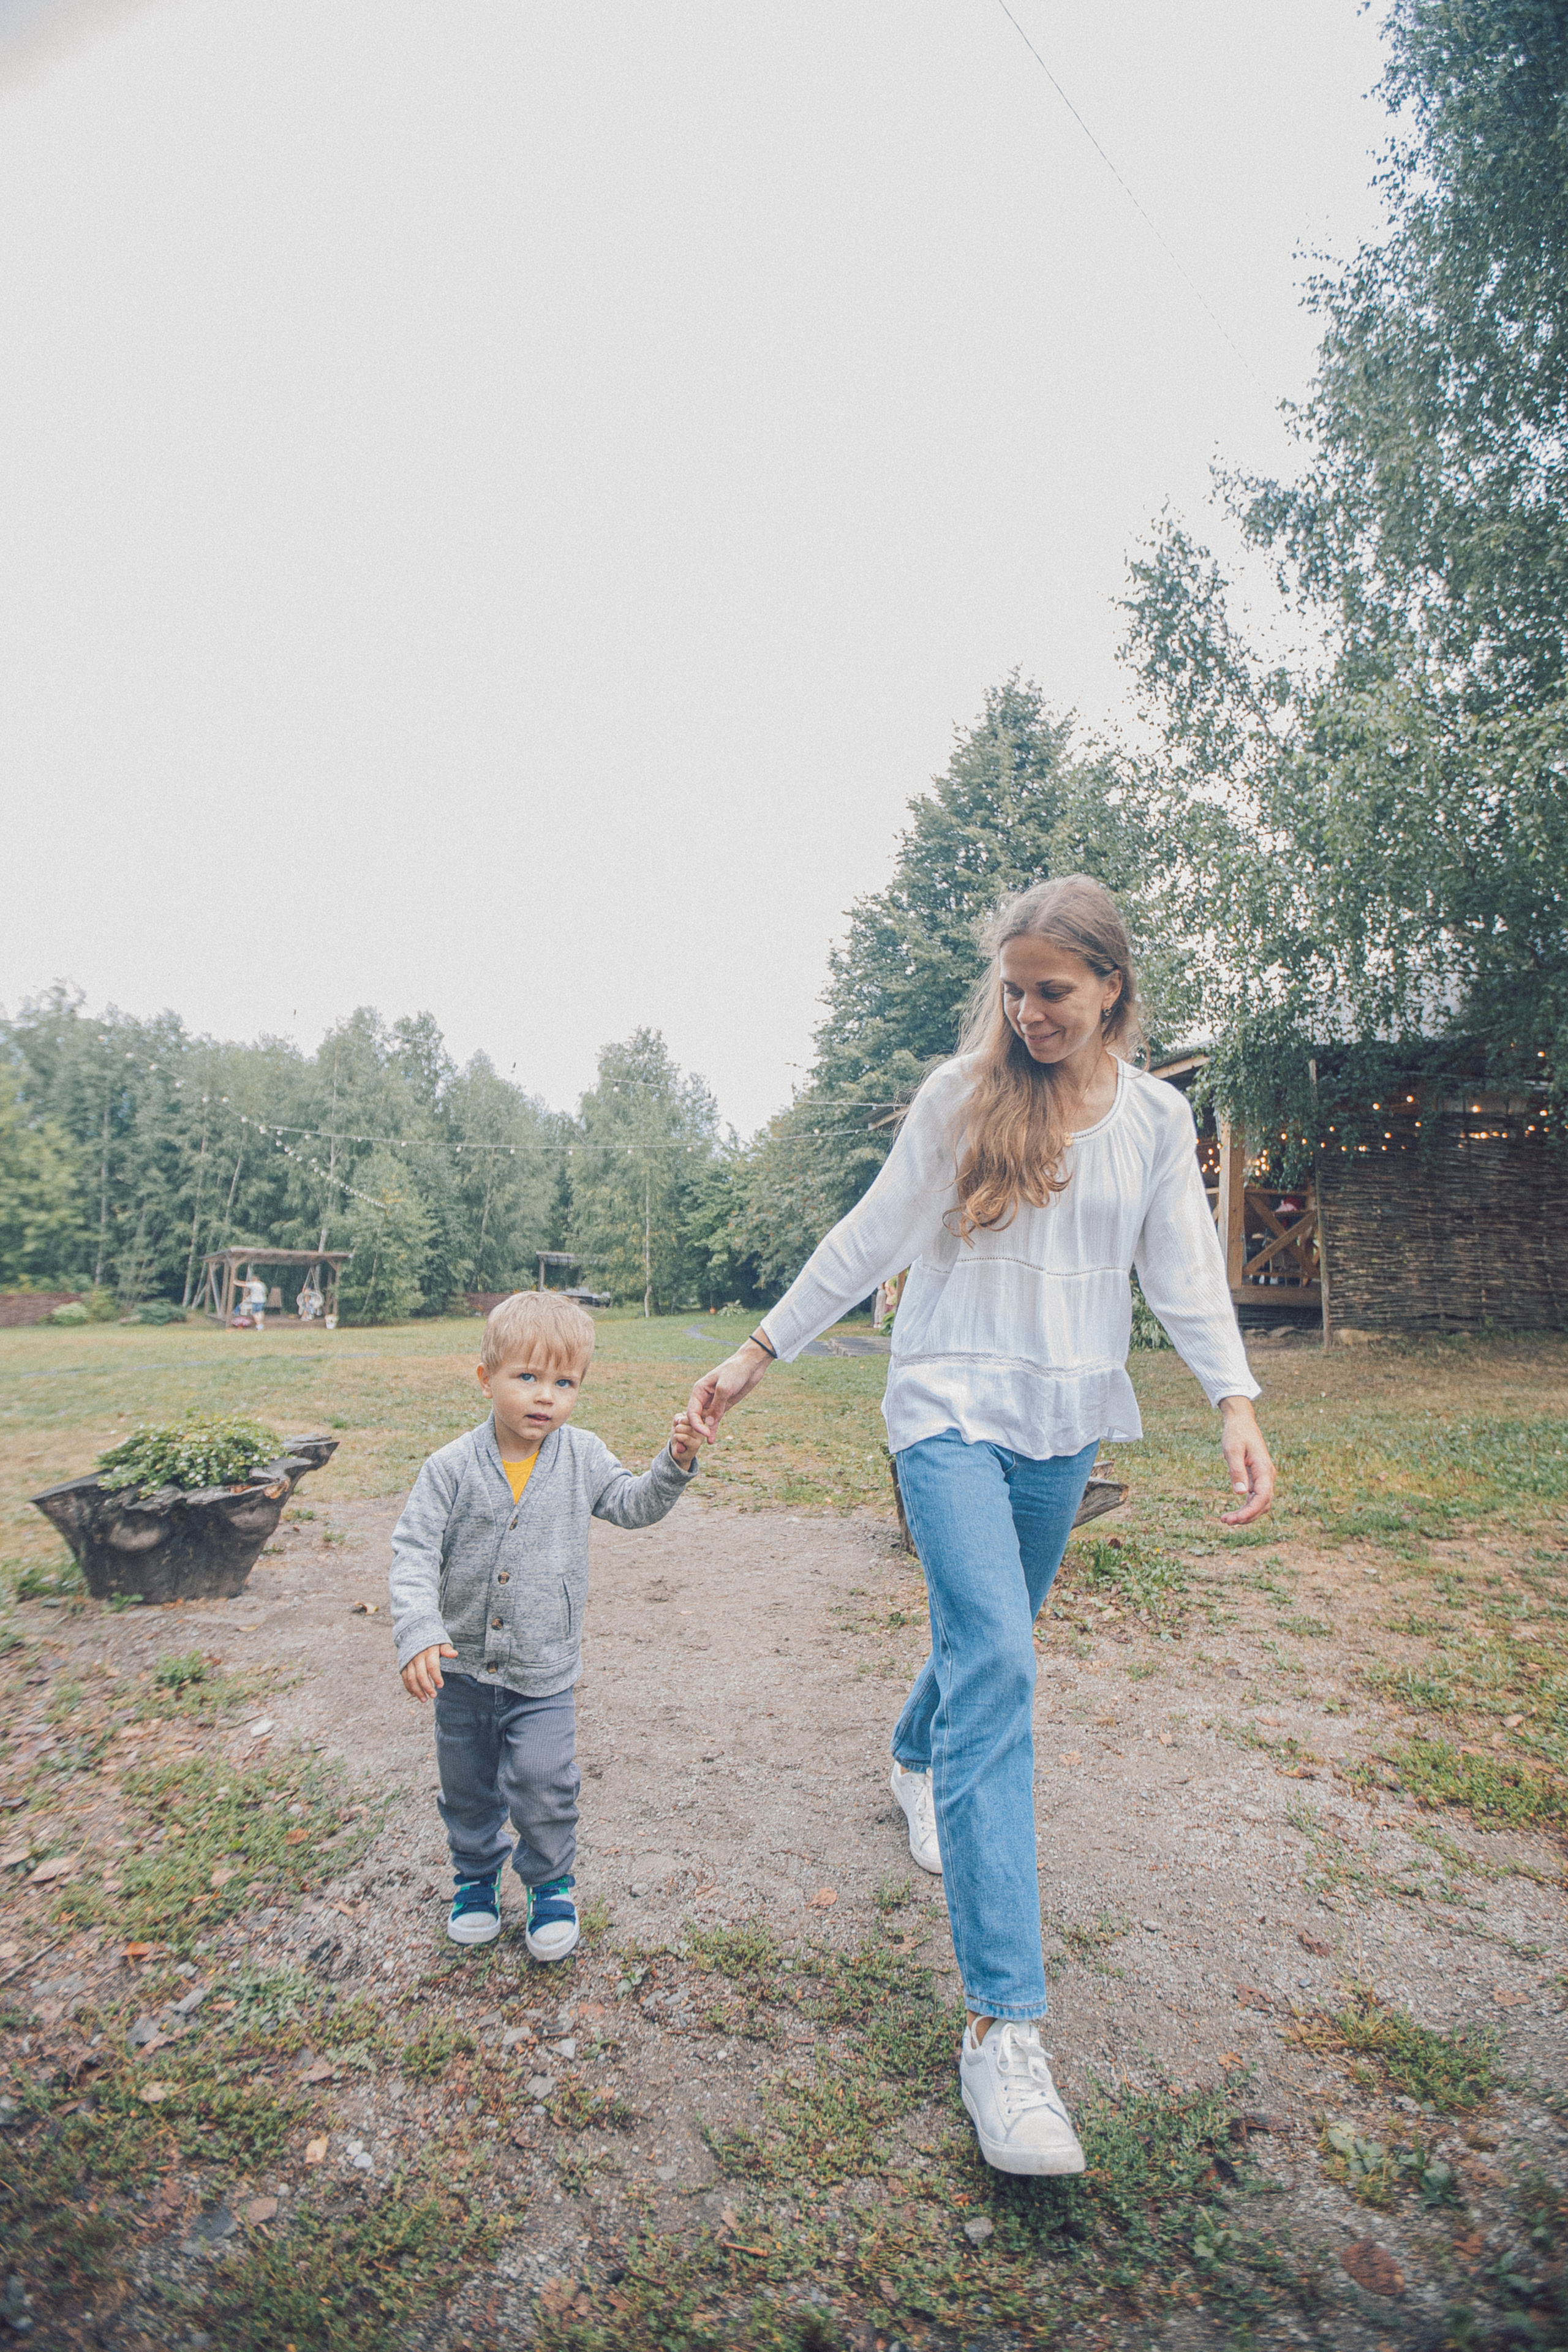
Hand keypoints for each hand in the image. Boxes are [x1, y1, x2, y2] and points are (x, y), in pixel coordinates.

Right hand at [401, 1642, 456, 1701]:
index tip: (441, 1686)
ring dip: (417, 1690)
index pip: (432, 1666)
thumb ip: (447, 1650)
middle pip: (421, 1675)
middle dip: (427, 1687)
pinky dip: (409, 1687)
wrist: (414, 1633)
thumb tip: (455, 1654)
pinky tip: (415, 1695)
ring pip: (411, 1678)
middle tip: (433, 1696)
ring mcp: (409, 1661)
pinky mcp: (403, 1665)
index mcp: (429, 1651)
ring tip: (424, 1699)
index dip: (436, 1677)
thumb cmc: (432, 1640)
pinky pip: (405, 1678)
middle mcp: (417, 1657)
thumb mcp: (441, 1642)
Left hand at [670, 1410, 703, 1466]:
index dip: (680, 1419)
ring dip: (676, 1433)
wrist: (678, 1452)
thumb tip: (680, 1420)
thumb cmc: (678, 1435)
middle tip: (681, 1433)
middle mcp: (702, 1427)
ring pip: (682, 1428)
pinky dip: (677, 1438)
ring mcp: (700, 1436)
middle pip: (684, 1419)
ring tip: (680, 1438)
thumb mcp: (676, 1423)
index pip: (688, 1413)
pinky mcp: (696, 1444)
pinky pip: (684, 1437)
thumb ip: (678, 1417)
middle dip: (678, 1426)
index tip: (681, 1425)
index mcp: (699, 1420)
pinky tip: (680, 1443)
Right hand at [687, 1339, 774, 1441]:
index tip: (705, 1433)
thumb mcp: (725, 1387)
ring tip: (707, 1442)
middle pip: (696, 1417)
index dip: (696, 1424)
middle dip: (698, 1429)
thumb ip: (716, 1406)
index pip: (691, 1411)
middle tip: (703, 1440)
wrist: (750, 1365)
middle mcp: (704, 1397)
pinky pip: (716, 1420)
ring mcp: (714, 1402)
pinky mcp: (724, 1406)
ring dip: (706, 1431)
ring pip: (706, 1420)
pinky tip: (712, 1440)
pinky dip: (713, 1429)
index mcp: (699, 1390)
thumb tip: (708, 1423)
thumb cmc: (735, 1371)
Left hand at [1218, 1397, 1273, 1524]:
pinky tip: (1233, 1513)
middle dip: (1246, 1516)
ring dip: (1246, 1514)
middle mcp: (1267, 1475)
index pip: (1263, 1497)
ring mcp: (1264, 1478)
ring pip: (1260, 1504)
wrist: (1241, 1421)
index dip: (1250, 1511)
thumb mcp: (1232, 1450)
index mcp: (1264, 1469)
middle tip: (1225, 1521)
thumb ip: (1236, 1471)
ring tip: (1226, 1520)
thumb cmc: (1236, 1433)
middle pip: (1263, 1504)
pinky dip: (1245, 1508)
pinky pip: (1255, 1498)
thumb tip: (1241, 1493)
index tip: (1235, 1519)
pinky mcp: (1257, 1478)